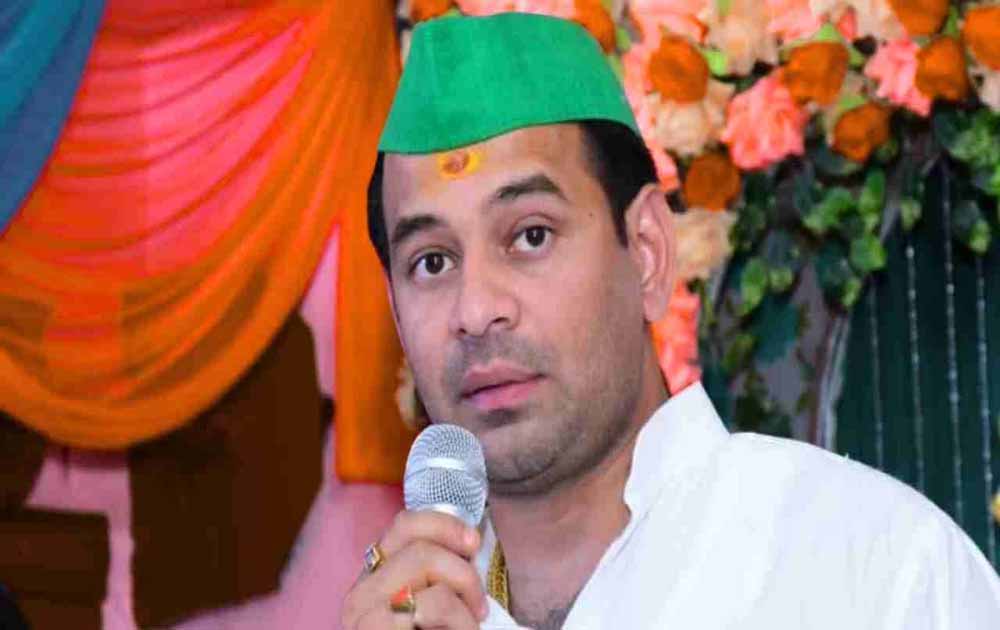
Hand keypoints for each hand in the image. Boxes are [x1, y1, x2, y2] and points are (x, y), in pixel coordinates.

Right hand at [342, 510, 487, 628]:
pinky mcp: (372, 629)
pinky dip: (462, 620)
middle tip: (479, 604)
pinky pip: (433, 603)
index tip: (473, 543)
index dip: (444, 525)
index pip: (405, 524)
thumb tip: (469, 544)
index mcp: (375, 578)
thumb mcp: (430, 605)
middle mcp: (361, 591)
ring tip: (471, 624)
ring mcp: (363, 612)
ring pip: (426, 566)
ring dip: (464, 597)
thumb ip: (436, 577)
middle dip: (462, 571)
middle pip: (420, 546)